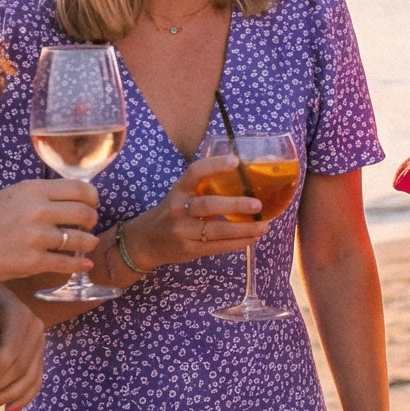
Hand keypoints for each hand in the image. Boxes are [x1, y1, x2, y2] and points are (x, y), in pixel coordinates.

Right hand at [0, 179, 99, 282]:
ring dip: (88, 243)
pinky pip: (67, 263)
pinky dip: (79, 264)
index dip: (92, 198)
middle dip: (91, 220)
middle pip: (85, 213)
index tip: (92, 204)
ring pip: (81, 240)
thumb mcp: (9, 196)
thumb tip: (69, 200)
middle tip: (88, 225)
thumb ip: (38, 196)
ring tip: (87, 244)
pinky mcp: (33, 262)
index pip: (80, 188)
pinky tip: (84, 264)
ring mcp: (37, 238)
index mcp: (32, 190)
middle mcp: (38, 210)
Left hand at [0, 286, 43, 410]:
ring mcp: (41, 344)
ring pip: (30, 378)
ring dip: (9, 397)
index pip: (10, 350)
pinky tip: (9, 410)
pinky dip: (24, 398)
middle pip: (21, 368)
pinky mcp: (39, 356)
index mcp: (19, 316)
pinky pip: (36, 380)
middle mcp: (36, 330)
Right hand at [126, 156, 266, 268]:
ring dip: (243, 229)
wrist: (146, 242)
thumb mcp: (180, 195)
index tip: (235, 161)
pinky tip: (253, 238)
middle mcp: (178, 209)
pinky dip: (238, 243)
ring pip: (215, 230)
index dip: (214, 165)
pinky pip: (217, 246)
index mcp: (178, 189)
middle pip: (208, 205)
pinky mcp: (189, 249)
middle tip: (258, 204)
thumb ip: (204, 189)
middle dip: (235, 205)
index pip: (194, 172)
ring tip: (264, 225)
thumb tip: (245, 181)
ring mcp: (183, 231)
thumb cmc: (171, 213)